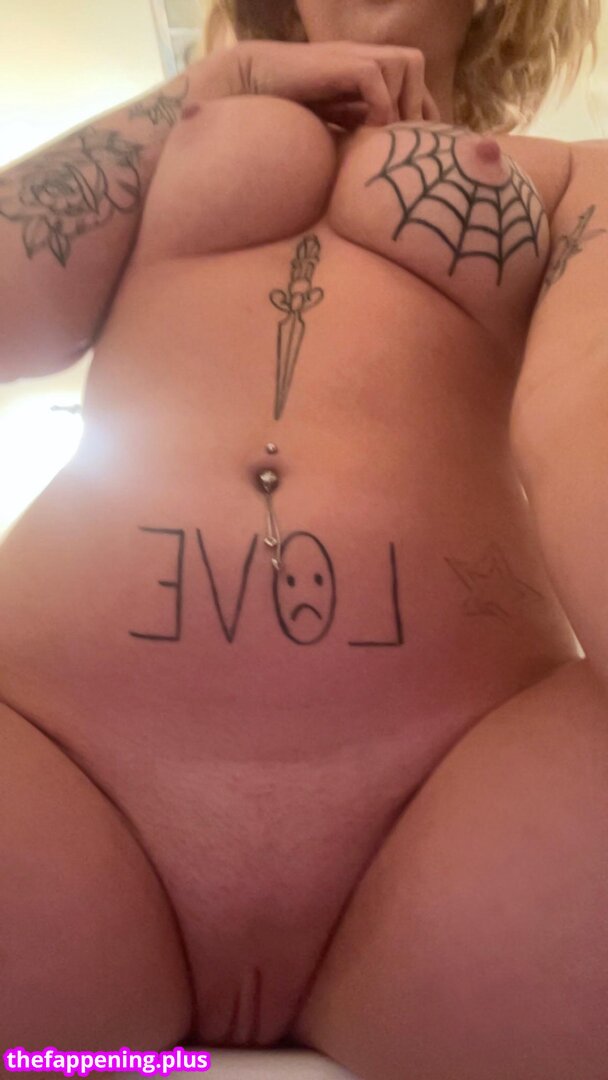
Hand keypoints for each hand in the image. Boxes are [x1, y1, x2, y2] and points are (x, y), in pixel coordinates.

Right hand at [189, 40, 440, 128]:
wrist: (253, 87)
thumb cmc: (292, 112)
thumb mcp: (337, 124)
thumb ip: (362, 130)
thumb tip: (389, 162)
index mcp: (370, 73)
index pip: (415, 86)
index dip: (423, 115)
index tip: (418, 150)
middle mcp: (367, 58)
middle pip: (417, 70)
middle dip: (416, 106)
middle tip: (404, 144)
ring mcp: (355, 56)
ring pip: (405, 67)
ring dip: (398, 103)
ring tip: (383, 135)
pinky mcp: (342, 62)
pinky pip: (377, 78)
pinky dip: (378, 104)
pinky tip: (365, 129)